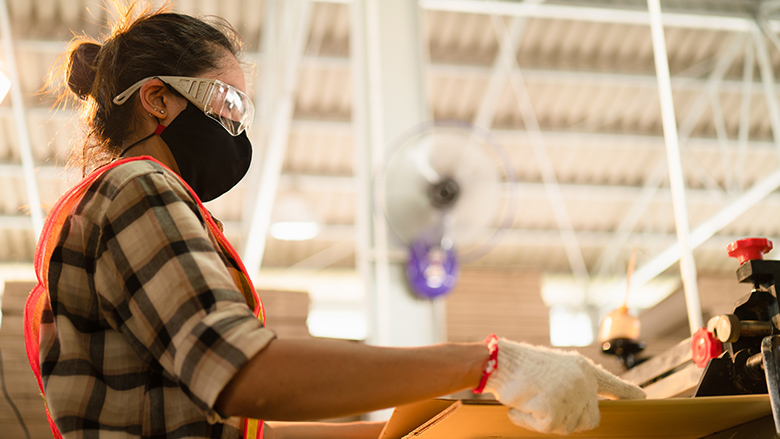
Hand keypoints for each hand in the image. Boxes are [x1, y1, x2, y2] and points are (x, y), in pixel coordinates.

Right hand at [484, 339, 644, 434]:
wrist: (500, 362)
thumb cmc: (519, 366)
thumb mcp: (553, 370)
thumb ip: (572, 385)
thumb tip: (581, 410)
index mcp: (583, 368)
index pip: (611, 383)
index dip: (627, 392)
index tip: (642, 397)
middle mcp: (583, 381)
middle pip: (590, 419)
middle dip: (571, 420)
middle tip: (545, 407)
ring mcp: (571, 396)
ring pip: (567, 427)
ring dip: (544, 419)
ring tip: (528, 398)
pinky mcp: (555, 411)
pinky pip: (545, 429)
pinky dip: (528, 421)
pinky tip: (519, 405)